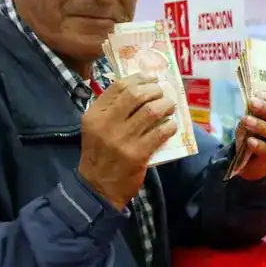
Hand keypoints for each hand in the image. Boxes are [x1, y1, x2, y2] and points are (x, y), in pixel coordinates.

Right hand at [78, 73, 177, 209]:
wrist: (98, 188)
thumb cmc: (99, 155)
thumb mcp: (95, 129)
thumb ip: (111, 110)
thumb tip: (140, 89)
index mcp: (94, 115)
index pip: (119, 86)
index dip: (139, 79)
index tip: (151, 79)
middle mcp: (106, 124)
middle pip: (136, 95)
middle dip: (155, 90)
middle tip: (162, 93)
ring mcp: (122, 139)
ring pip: (151, 111)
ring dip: (166, 105)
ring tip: (170, 106)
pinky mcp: (137, 154)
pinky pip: (160, 132)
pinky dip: (170, 126)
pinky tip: (171, 126)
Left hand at [235, 91, 265, 181]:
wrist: (250, 160)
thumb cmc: (252, 134)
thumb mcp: (250, 118)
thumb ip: (251, 111)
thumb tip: (250, 103)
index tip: (258, 94)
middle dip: (265, 108)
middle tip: (251, 103)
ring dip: (261, 126)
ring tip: (246, 121)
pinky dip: (259, 144)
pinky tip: (249, 141)